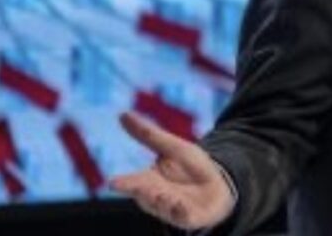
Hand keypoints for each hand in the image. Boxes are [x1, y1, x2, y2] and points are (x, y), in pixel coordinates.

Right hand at [110, 111, 234, 229]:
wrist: (218, 185)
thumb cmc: (190, 166)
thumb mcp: (172, 147)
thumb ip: (148, 135)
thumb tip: (122, 114)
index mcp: (147, 181)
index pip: (132, 182)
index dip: (123, 183)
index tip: (113, 182)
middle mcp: (155, 197)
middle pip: (145, 196)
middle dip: (141, 193)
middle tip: (137, 188)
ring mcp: (171, 209)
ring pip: (162, 207)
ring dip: (162, 202)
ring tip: (161, 195)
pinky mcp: (189, 217)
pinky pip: (183, 217)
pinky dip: (180, 212)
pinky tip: (180, 205)